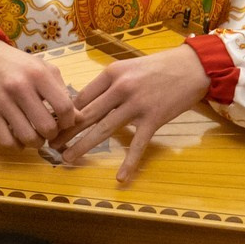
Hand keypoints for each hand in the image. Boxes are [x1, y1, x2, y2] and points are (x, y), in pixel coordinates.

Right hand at [0, 41, 76, 149]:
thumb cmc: (20, 65)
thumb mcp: (45, 69)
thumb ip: (63, 91)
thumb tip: (79, 118)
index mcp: (39, 75)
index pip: (64, 107)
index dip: (69, 121)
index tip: (66, 123)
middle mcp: (20, 88)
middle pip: (46, 126)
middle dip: (53, 134)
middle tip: (51, 131)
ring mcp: (2, 101)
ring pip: (27, 137)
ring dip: (37, 143)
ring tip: (38, 137)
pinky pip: (5, 140)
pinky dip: (17, 146)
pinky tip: (21, 140)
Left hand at [59, 46, 212, 181]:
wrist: (195, 66)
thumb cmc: (162, 66)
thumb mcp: (130, 67)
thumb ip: (110, 83)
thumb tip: (89, 103)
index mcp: (111, 74)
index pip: (81, 97)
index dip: (65, 114)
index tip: (53, 126)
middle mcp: (120, 88)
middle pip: (86, 114)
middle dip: (65, 132)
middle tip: (49, 145)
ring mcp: (137, 105)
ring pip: (103, 129)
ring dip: (82, 146)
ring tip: (66, 158)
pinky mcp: (154, 118)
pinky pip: (138, 144)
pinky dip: (129, 163)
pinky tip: (120, 177)